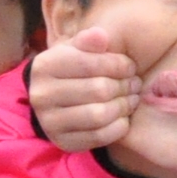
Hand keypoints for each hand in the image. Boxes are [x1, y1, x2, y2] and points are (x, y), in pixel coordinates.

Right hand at [30, 29, 138, 151]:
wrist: (51, 102)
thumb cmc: (70, 71)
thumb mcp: (74, 50)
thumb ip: (88, 41)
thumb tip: (101, 35)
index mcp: (44, 66)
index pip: (89, 63)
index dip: (117, 64)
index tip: (130, 66)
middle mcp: (41, 95)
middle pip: (98, 90)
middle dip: (124, 86)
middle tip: (135, 83)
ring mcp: (50, 122)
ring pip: (99, 115)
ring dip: (123, 107)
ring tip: (131, 99)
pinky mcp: (62, 142)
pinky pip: (99, 136)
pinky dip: (118, 127)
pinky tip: (123, 117)